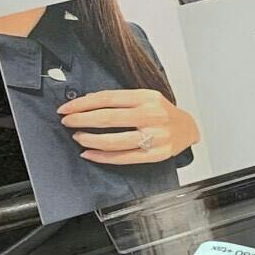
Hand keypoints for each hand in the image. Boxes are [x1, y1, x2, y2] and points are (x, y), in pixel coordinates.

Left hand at [59, 89, 201, 163]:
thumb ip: (120, 99)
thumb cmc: (162, 112)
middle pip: (108, 118)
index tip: (66, 108)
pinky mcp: (156, 154)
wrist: (188, 128)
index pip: (108, 98)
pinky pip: (124, 157)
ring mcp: (155, 136)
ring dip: (90, 140)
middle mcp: (152, 116)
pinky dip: (103, 157)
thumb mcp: (145, 97)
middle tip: (67, 122)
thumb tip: (86, 102)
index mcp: (147, 98)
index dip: (82, 104)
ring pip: (114, 141)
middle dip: (81, 120)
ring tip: (78, 137)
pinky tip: (90, 153)